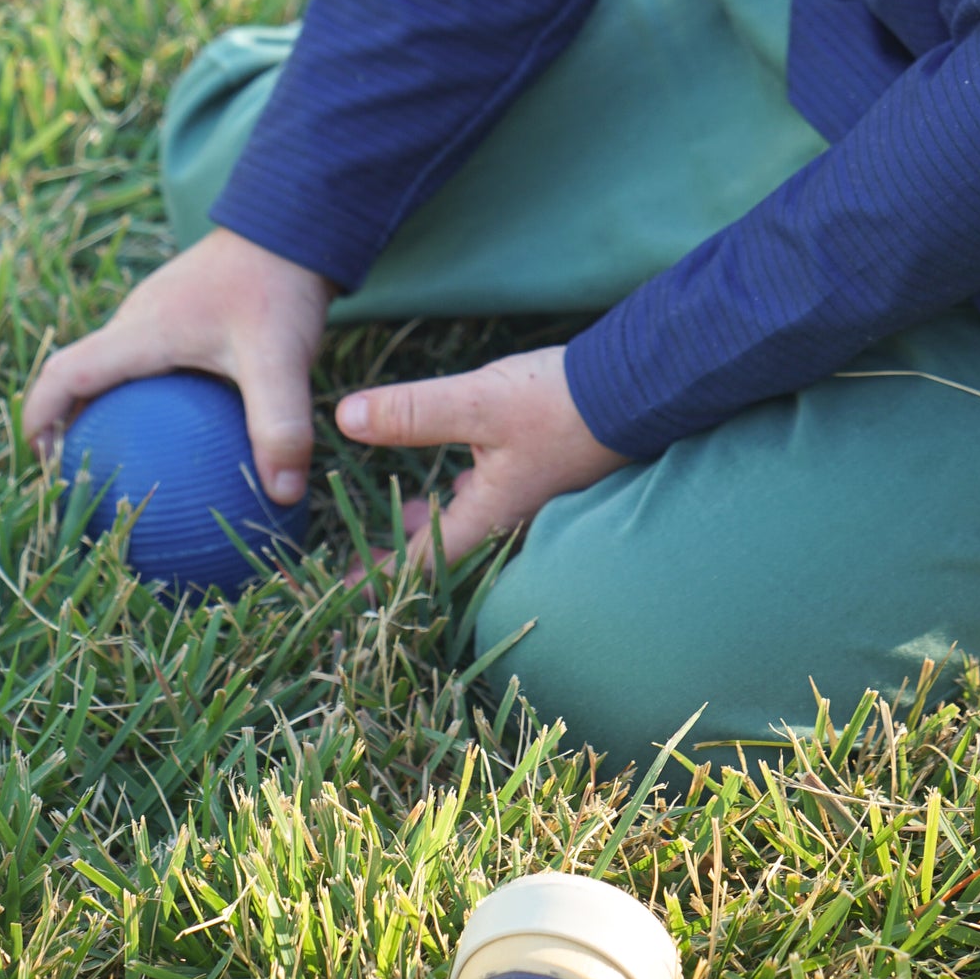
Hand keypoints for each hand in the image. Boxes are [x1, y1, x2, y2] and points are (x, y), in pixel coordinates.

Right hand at [22, 228, 335, 503]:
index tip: (43, 464)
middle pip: (83, 376)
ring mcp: (163, 312)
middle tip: (87, 475)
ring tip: (135, 461)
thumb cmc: (279, 283)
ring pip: (119, 368)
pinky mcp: (190, 311)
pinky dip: (154, 397)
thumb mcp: (280, 359)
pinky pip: (155, 361)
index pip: (63, 375)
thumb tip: (284, 495)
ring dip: (112, 409)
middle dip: (72, 424)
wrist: (299, 220)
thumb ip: (279, 425)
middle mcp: (139, 321)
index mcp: (139, 332)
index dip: (39, 419)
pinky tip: (196, 431)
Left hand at [336, 346, 626, 568]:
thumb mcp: (478, 401)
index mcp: (489, 517)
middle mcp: (510, 522)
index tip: (341, 590)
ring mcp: (531, 504)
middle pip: (444, 552)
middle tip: (360, 557)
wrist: (638, 388)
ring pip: (469, 527)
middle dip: (401, 551)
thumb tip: (346, 417)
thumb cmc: (560, 401)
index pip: (420, 561)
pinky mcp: (543, 481)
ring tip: (402, 514)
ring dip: (431, 523)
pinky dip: (461, 500)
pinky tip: (456, 481)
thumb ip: (412, 412)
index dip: (376, 577)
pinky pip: (490, 506)